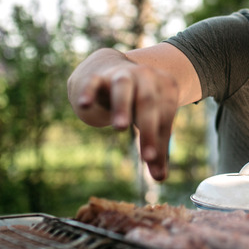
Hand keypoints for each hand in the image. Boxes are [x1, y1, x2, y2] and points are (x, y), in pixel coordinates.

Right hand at [70, 49, 179, 180]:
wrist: (111, 70)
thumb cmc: (137, 103)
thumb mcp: (149, 121)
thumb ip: (155, 147)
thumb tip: (160, 178)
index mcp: (164, 87)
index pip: (164, 113)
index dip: (159, 137)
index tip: (152, 161)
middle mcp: (146, 76)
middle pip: (148, 102)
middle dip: (148, 128)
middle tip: (146, 157)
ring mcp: (121, 74)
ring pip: (123, 87)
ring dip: (123, 107)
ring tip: (121, 128)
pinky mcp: (98, 77)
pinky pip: (93, 82)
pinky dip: (89, 92)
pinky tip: (84, 105)